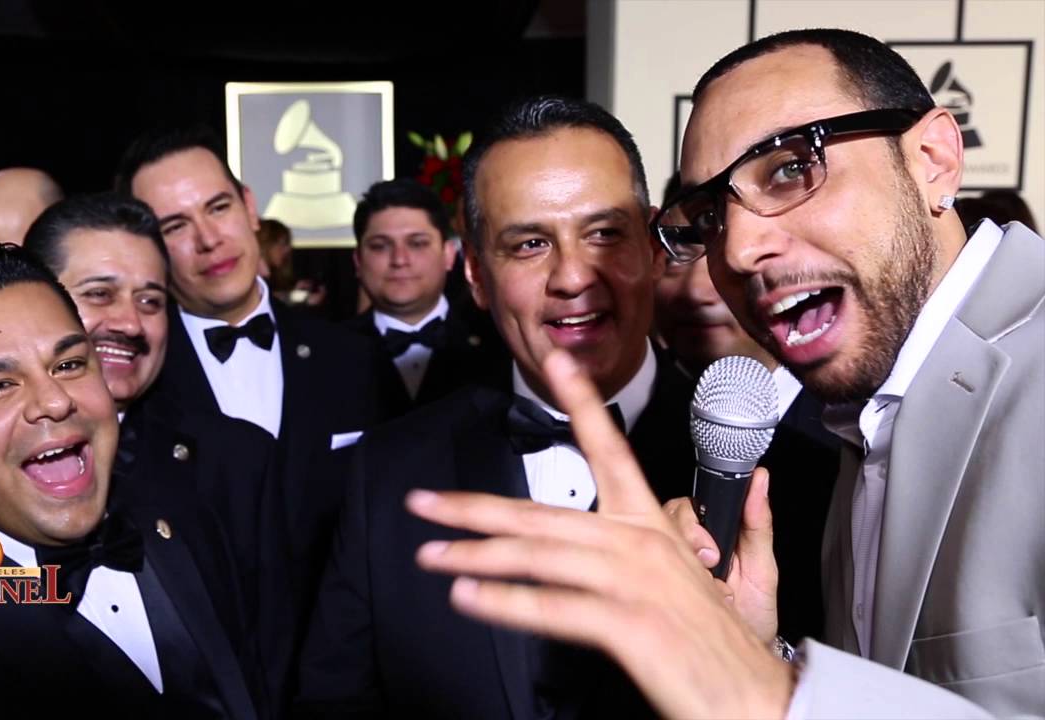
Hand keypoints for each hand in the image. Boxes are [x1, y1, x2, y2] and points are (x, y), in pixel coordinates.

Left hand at [407, 350, 794, 718]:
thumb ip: (702, 525)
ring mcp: (635, 582)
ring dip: (476, 555)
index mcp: (652, 525)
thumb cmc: (719, 640)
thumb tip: (753, 479)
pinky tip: (469, 599)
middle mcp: (641, 543)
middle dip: (474, 507)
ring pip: (540, 556)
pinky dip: (507, 604)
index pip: (610, 448)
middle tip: (423, 502)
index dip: (582, 400)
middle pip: (543, 513)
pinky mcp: (630, 626)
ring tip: (432, 556)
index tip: (554, 361)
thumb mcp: (710, 573)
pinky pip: (555, 608)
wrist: (758, 697)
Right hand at [665, 468, 778, 642]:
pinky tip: (689, 597)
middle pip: (664, 520)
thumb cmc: (754, 613)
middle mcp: (685, 546)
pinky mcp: (655, 584)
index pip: (687, 506)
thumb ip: (759, 523)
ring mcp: (668, 563)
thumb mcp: (764, 568)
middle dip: (686, 541)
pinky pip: (643, 572)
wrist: (742, 656)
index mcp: (710, 532)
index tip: (711, 548)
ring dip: (678, 564)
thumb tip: (761, 480)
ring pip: (650, 543)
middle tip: (711, 564)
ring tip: (706, 587)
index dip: (693, 522)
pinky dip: (666, 584)